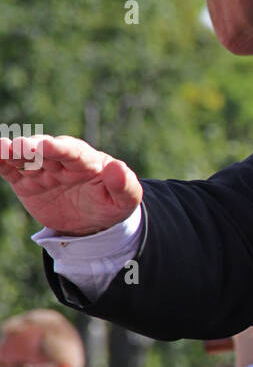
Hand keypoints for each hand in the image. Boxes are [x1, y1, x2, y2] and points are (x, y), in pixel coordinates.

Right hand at [0, 134, 141, 235]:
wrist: (92, 220)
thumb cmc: (112, 204)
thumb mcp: (126, 200)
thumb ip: (124, 185)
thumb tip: (117, 168)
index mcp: (87, 161)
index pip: (72, 152)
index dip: (58, 148)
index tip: (45, 145)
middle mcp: (62, 161)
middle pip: (45, 152)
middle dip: (32, 148)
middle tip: (19, 146)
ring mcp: (43, 170)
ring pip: (25, 159)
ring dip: (12, 152)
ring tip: (1, 148)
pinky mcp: (27, 183)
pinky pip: (11, 172)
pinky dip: (1, 164)